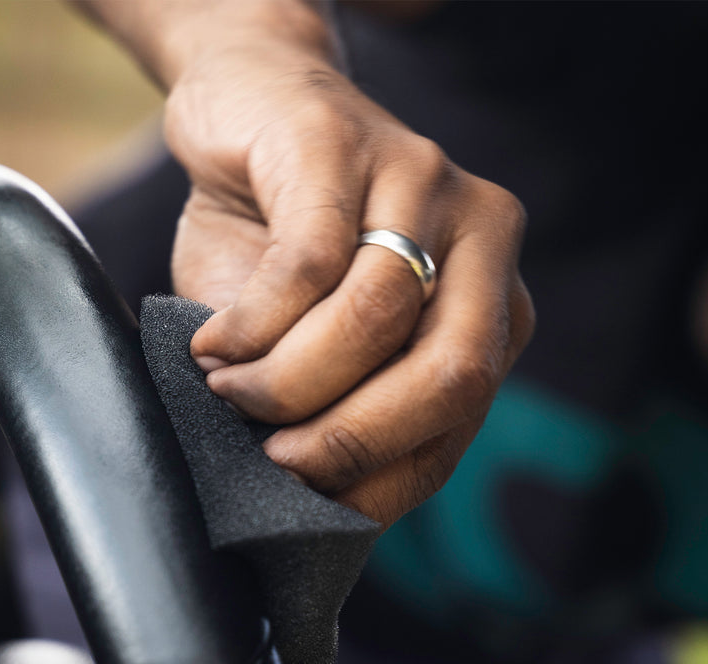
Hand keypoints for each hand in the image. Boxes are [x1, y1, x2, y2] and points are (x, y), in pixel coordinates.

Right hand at [121, 0, 534, 527]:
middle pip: (451, 375)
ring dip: (288, 382)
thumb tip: (314, 505)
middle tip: (275, 458)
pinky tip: (216, 342)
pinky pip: (310, 265)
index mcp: (491, 307)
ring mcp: (422, 182)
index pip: (458, 419)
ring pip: (375, 319)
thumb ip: (337, 408)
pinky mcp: (346, 144)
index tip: (302, 493)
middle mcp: (483, 242)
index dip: (379, 474)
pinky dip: (254, 325)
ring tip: (229, 388)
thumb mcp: (316, 344)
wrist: (245, 114)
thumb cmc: (279, 246)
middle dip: (353, 438)